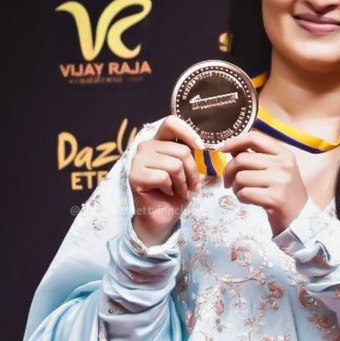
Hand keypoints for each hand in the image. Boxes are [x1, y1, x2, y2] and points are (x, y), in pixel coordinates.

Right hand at [128, 115, 200, 243]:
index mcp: (159, 141)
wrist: (163, 217)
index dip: (188, 133)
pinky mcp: (134, 176)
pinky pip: (163, 177)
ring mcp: (137, 160)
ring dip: (183, 183)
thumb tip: (205, 148)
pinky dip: (171, 189)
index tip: (199, 149)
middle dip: (192, 172)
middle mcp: (146, 146)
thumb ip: (193, 156)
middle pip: (181, 150)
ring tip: (180, 191)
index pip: (171, 122)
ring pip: (174, 165)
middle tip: (191, 186)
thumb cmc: (177, 193)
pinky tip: (167, 193)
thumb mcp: (189, 171)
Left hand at [219, 127, 309, 237]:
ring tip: (243, 193)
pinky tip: (249, 201)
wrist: (300, 217)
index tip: (222, 149)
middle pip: (242, 159)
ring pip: (240, 177)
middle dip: (229, 171)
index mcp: (284, 154)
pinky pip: (244, 193)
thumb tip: (231, 148)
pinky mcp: (274, 198)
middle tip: (228, 182)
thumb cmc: (283, 192)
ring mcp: (280, 181)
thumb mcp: (276, 170)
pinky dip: (241, 198)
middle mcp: (284, 165)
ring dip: (236, 187)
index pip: (254, 138)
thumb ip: (257, 157)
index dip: (235, 142)